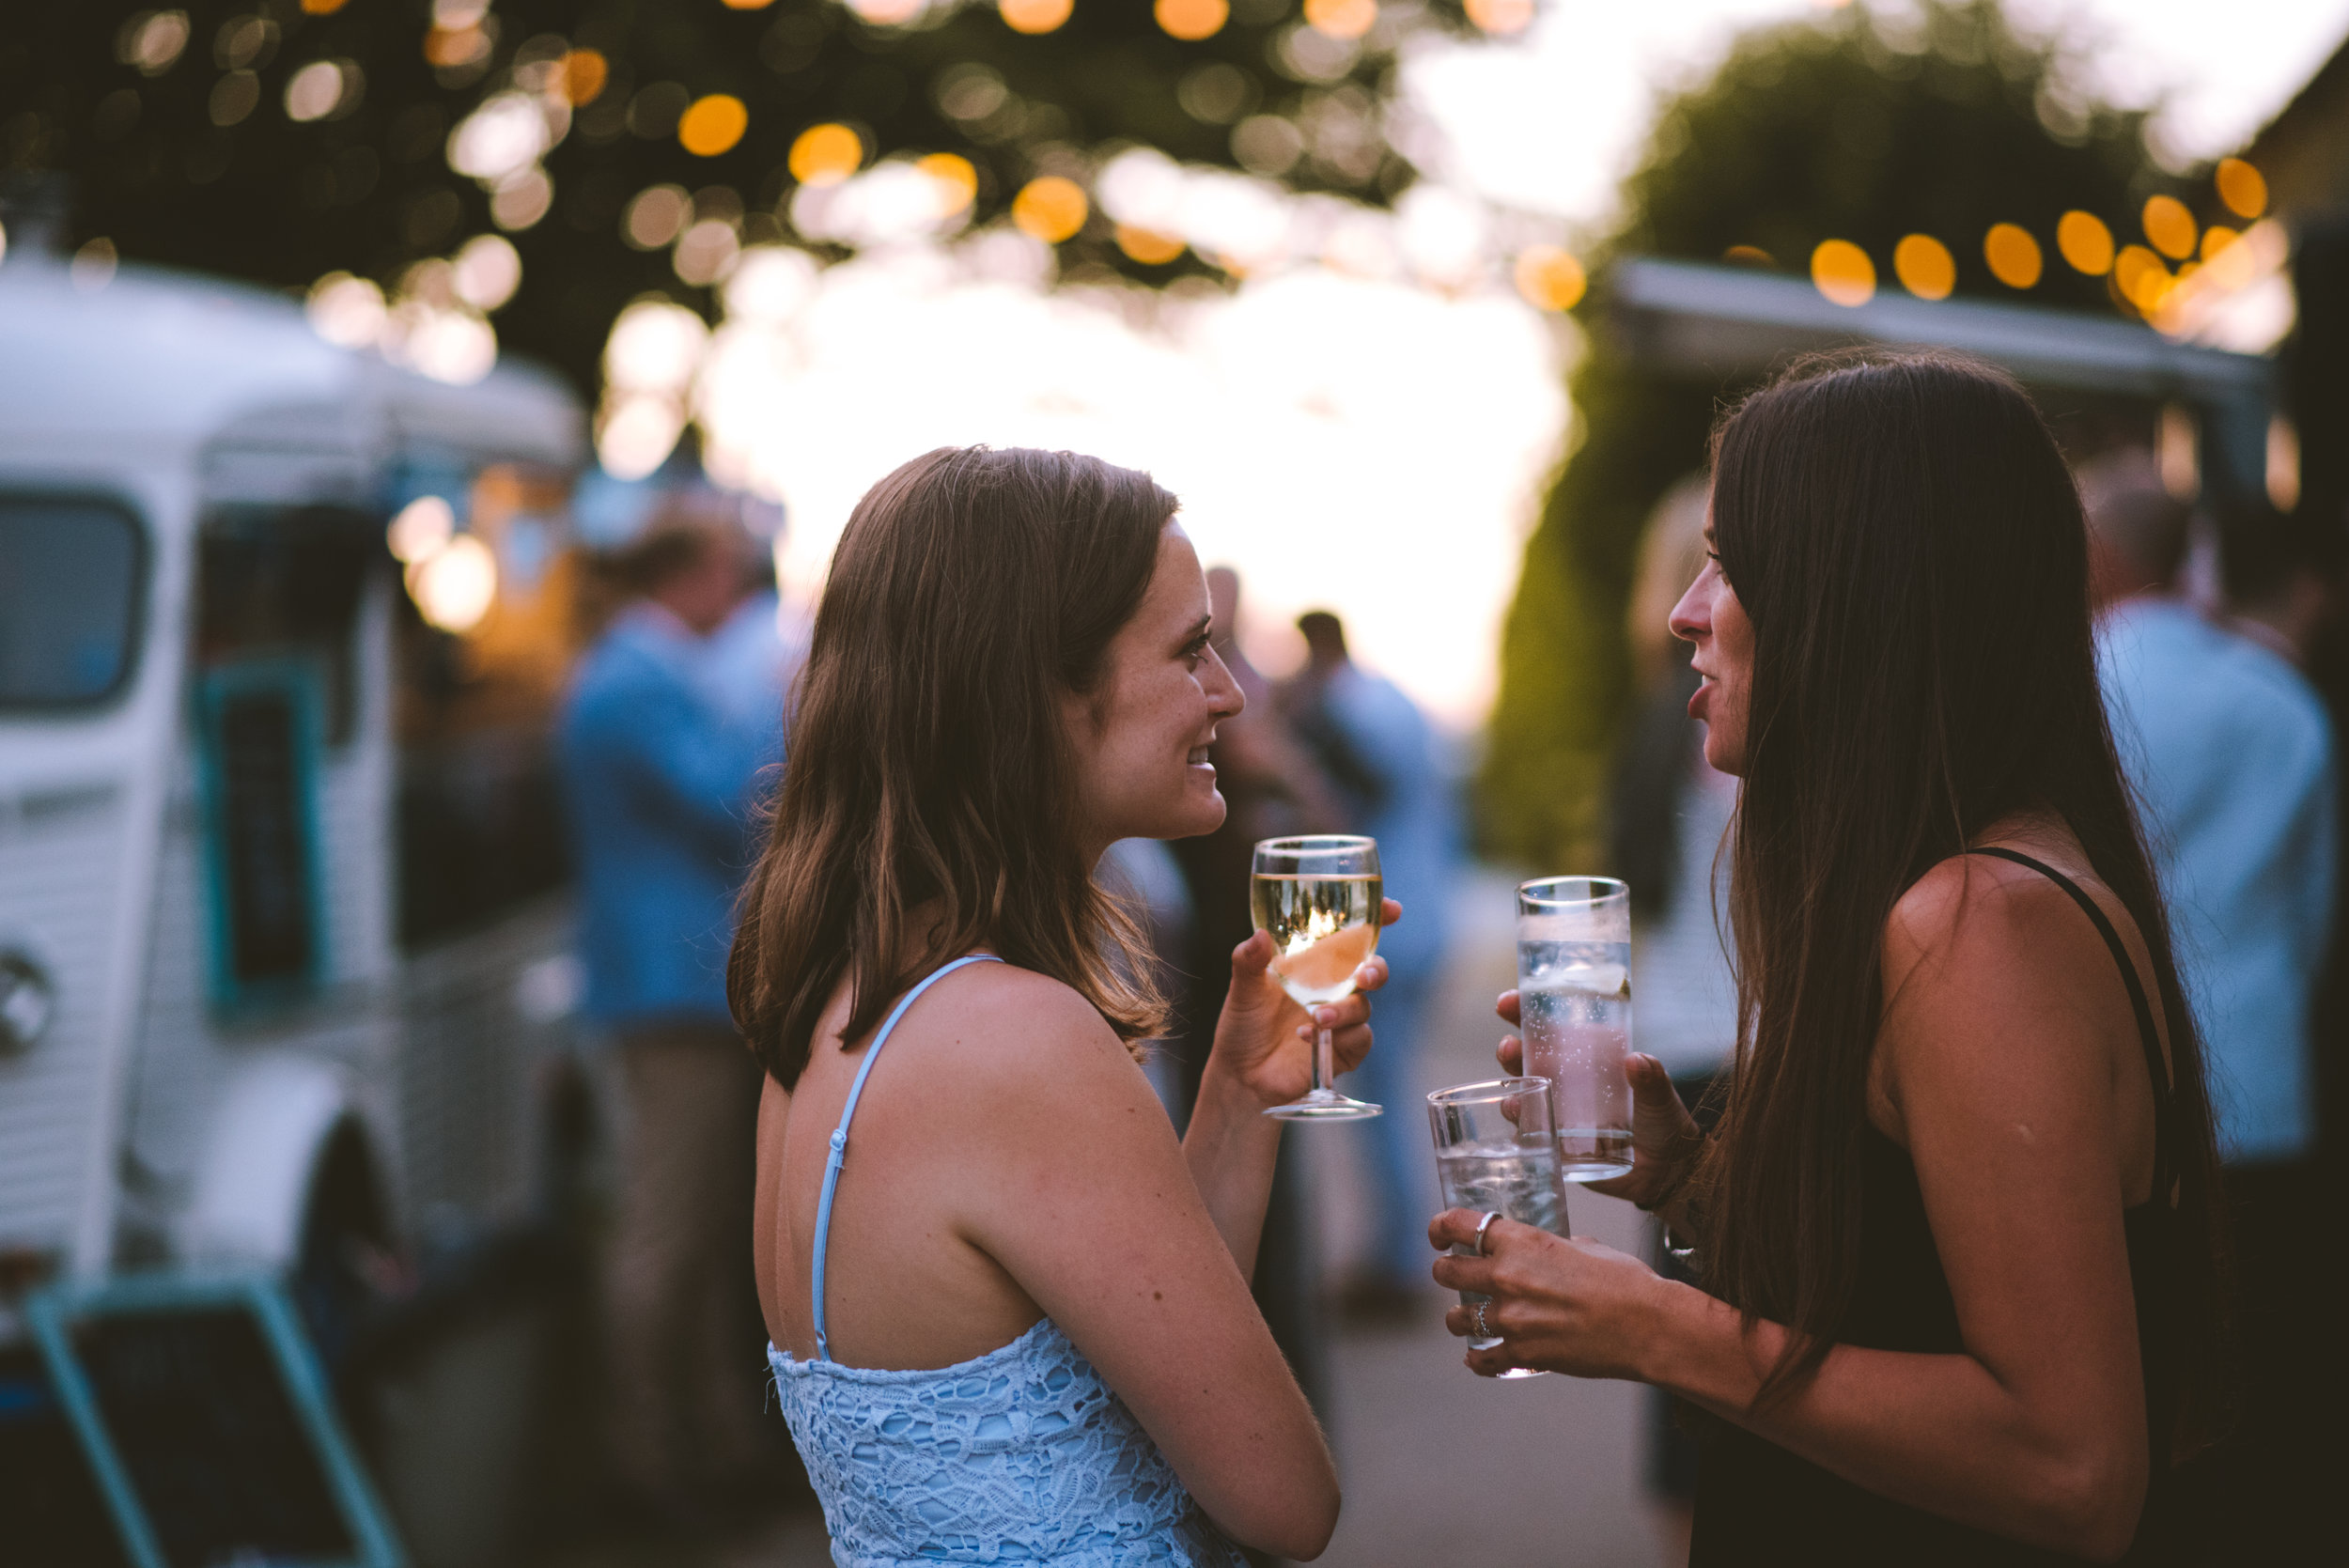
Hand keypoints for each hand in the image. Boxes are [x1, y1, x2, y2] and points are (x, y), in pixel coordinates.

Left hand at [1212, 899, 1400, 1108]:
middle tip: (1365, 975)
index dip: (1377, 920)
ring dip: (1346, 1010)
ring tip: (1317, 1017)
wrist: (1242, 1074)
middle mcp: (1333, 988)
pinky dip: (1341, 1037)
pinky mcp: (1343, 1050)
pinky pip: (1359, 1039)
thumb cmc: (1244, 1025)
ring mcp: (1341, 1019)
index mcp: (1315, 964)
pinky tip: (1308, 1037)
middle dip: (1376, 970)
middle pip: (1372, 970)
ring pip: (1364, 1007)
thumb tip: (1260, 936)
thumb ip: (1248, 961)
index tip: (1392, 910)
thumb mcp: (1243, 989)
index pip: (1353, 936)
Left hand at [1428, 1208, 1673, 1380]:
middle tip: (1452, 1275)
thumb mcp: (1586, 1247)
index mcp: (1521, 1241)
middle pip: (1446, 1272)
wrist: (1648, 1326)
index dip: (1440, 1228)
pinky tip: (1479, 1358)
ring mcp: (1510, 1318)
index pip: (1459, 1225)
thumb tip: (1550, 1251)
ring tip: (1467, 1320)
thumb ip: (1555, 1247)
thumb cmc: (1626, 1282)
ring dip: (1458, 1319)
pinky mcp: (1522, 1353)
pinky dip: (1477, 1360)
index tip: (1439, 1236)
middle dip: (1446, 1272)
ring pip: (1456, 1319)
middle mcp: (1506, 1276)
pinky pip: (1481, 1359)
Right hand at [1494, 991, 1704, 1209]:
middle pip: (1526, 1060)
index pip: (1549, 1028)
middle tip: (1509, 1048)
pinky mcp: (1557, 1142)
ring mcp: (1558, 1111)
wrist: (1666, 1169)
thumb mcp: (1660, 1093)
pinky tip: (1522, 1122)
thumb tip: (1636, 1061)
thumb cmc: (1662, 1121)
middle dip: (1510, 1051)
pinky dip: (1521, 1127)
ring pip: (1522, 1094)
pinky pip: (1530, 1133)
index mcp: (1586, 1057)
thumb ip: (1651, 1077)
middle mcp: (1565, 1081)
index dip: (1523, 1011)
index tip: (1507, 1003)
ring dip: (1512, 1090)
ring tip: (1516, 1091)